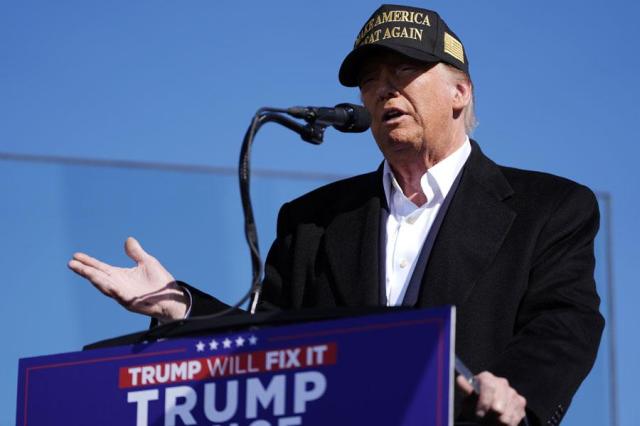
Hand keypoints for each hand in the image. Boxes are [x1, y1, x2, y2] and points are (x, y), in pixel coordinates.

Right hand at [68, 237, 187, 321]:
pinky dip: (114, 291)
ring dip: (94, 279)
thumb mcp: (147, 262)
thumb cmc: (159, 282)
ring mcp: (124, 294)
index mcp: (120, 276)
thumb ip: (136, 253)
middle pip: (98, 276)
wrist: (171, 297)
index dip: (88, 262)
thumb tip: (128, 239)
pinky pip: (121, 296)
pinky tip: (108, 286)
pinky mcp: (132, 302)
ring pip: (105, 286)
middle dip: (85, 270)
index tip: (76, 255)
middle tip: (71, 263)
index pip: (100, 268)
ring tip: (83, 271)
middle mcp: (118, 285)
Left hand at [457, 371, 526, 425]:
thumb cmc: (475, 402)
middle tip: (484, 420)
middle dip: (491, 416)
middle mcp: (501, 382)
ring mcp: (513, 392)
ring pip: (507, 415)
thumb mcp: (467, 397)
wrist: (486, 408)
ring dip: (497, 422)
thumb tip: (460, 380)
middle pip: (499, 404)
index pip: (489, 386)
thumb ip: (465, 389)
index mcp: (487, 378)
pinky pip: (514, 419)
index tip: (479, 414)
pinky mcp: (521, 403)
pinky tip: (499, 422)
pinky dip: (506, 424)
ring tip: (490, 421)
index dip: (484, 402)